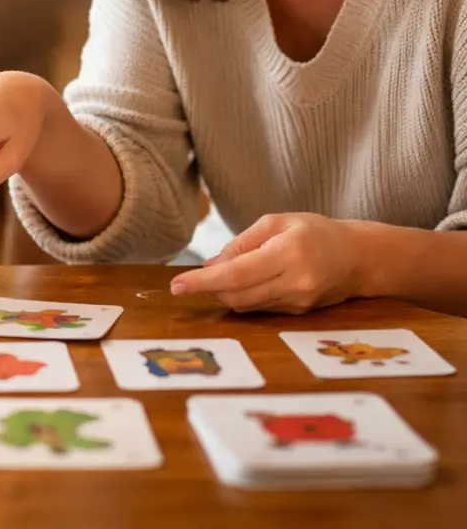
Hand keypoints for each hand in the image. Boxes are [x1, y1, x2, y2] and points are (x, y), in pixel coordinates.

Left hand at [168, 213, 369, 314]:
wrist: (360, 258)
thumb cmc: (315, 232)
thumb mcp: (277, 222)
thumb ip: (242, 242)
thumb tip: (211, 265)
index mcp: (288, 254)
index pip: (236, 274)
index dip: (203, 281)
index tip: (177, 286)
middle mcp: (294, 284)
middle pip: (237, 295)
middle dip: (208, 288)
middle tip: (190, 278)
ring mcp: (297, 303)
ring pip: (245, 305)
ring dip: (223, 293)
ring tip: (218, 276)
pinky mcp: (298, 314)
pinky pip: (259, 308)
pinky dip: (242, 296)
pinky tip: (242, 283)